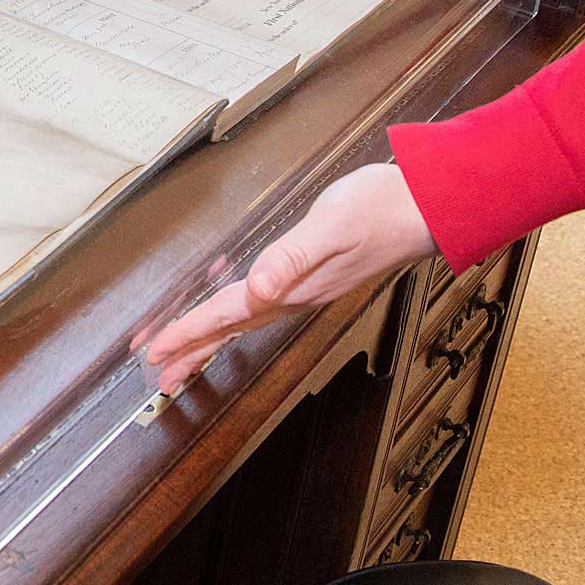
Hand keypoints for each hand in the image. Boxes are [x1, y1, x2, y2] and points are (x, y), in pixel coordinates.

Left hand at [139, 164, 433, 393]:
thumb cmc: (381, 210)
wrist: (427, 208)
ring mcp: (306, 290)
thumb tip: (258, 289)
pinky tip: (234, 318)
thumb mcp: (330, 225)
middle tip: (161, 376)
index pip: (229, 314)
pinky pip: (263, 308)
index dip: (190, 332)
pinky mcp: (314, 278)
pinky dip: (238, 319)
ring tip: (186, 361)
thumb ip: (291, 258)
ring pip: (247, 323)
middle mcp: (296, 296)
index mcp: (292, 287)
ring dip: (214, 341)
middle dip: (194, 351)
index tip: (157, 350)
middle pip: (233, 329)